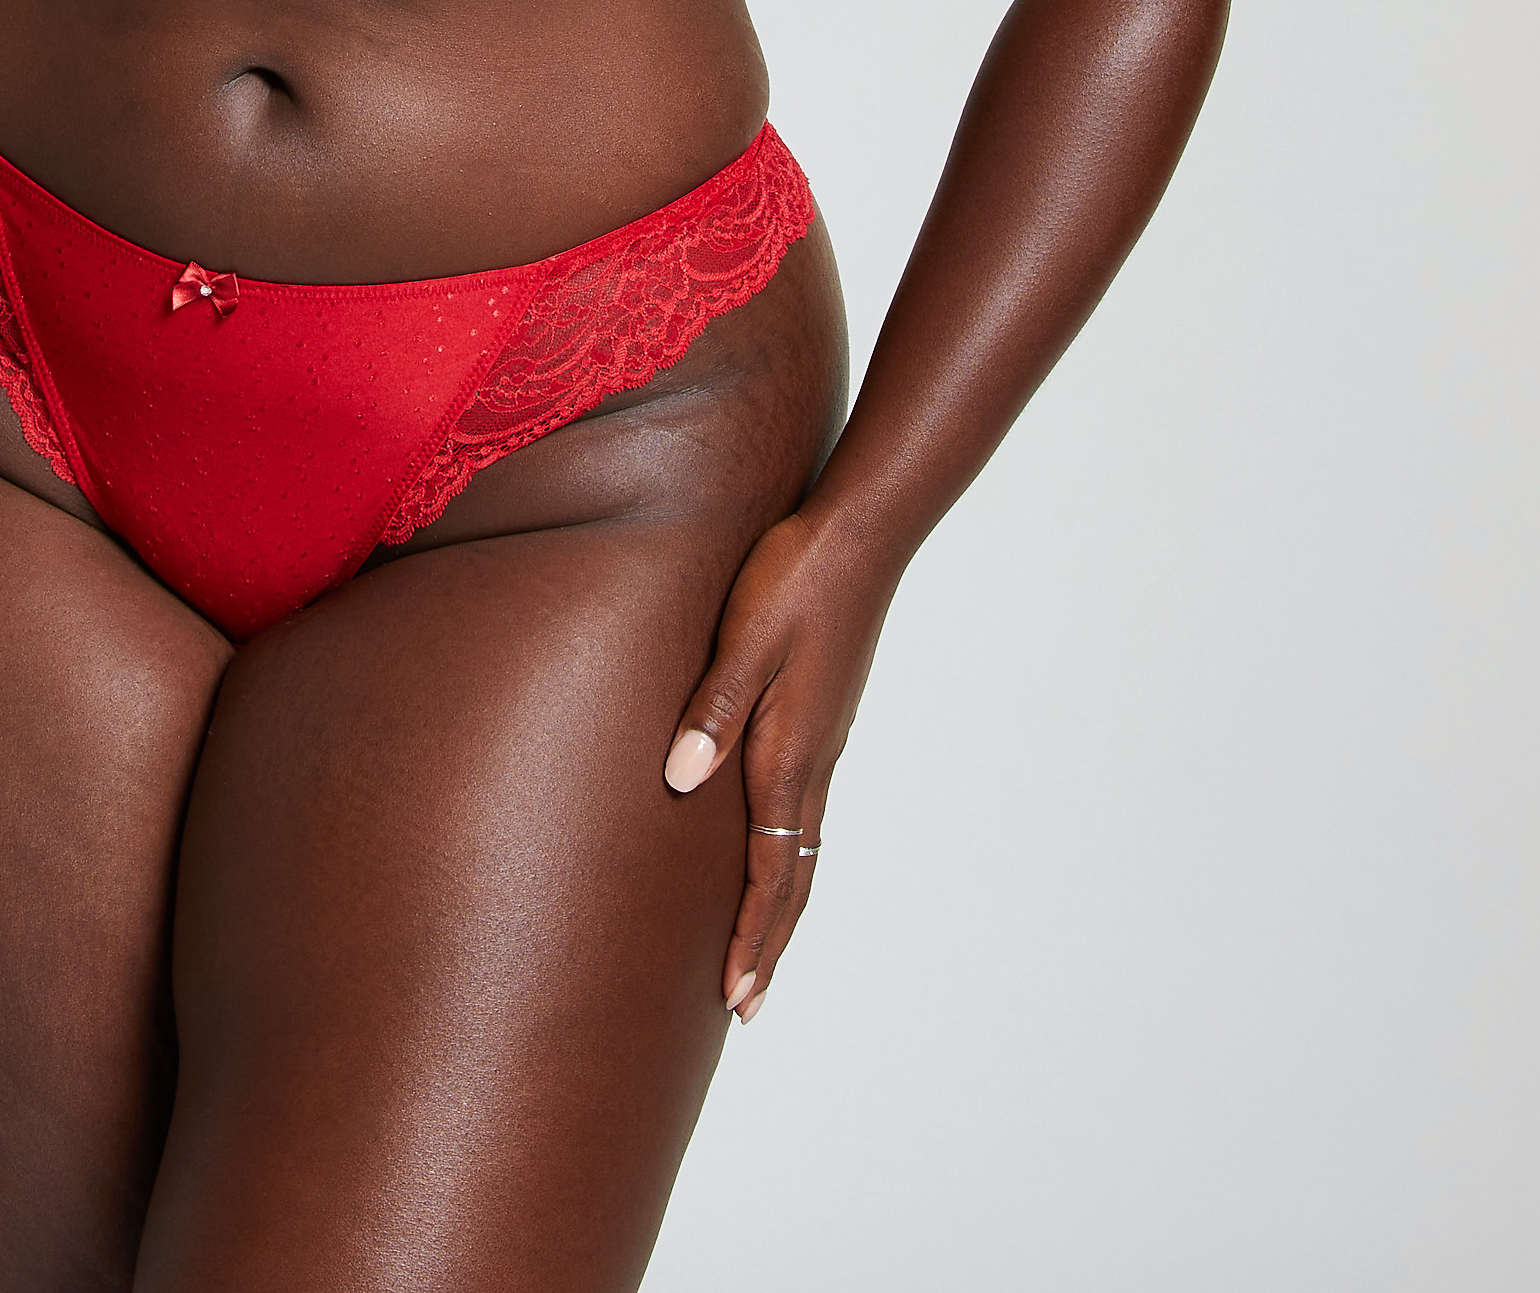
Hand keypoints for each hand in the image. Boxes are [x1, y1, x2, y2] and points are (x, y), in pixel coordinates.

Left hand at [661, 509, 896, 1021]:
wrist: (859, 534)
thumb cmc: (795, 576)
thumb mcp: (746, 636)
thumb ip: (714, 706)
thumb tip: (681, 780)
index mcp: (792, 749)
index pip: (772, 867)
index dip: (753, 934)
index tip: (736, 996)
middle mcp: (813, 756)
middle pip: (794, 873)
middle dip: (770, 942)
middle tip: (746, 1005)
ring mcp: (823, 737)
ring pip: (804, 843)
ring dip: (782, 903)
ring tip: (759, 946)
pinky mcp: (823, 714)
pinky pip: (807, 807)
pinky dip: (790, 852)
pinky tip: (775, 847)